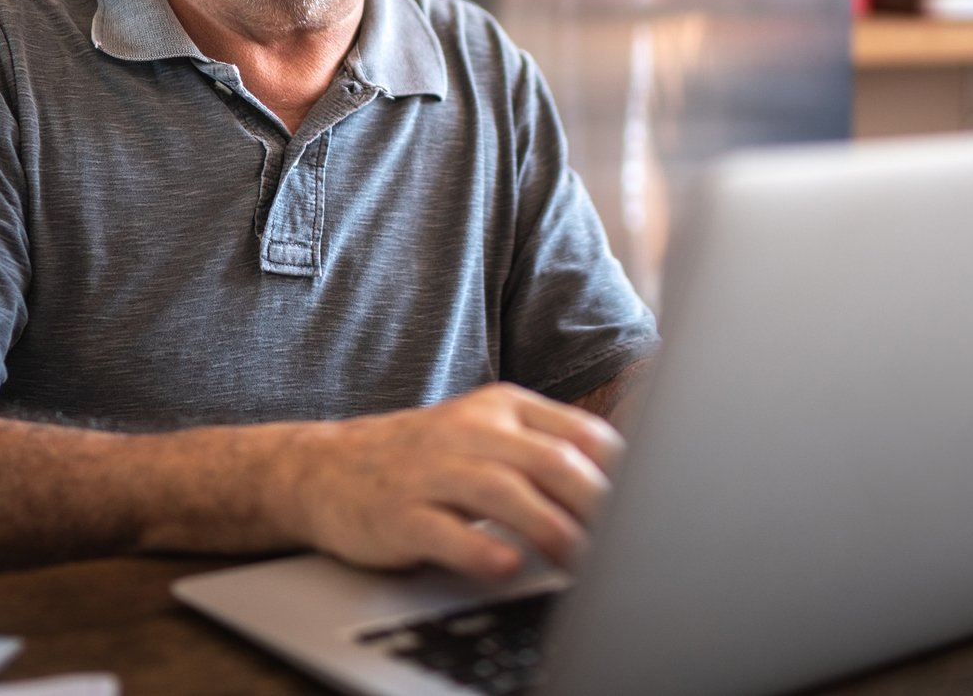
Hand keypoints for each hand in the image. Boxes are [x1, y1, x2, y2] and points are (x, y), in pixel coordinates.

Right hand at [280, 384, 623, 579]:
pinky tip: (508, 565)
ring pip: (503, 493)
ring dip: (550, 527)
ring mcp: (432, 471)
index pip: (578, 432)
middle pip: (549, 461)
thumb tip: (625, 484)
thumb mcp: (485, 435)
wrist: (324, 468)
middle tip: (626, 543)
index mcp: (501, 408)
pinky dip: (480, 549)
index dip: (619, 472)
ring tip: (581, 560)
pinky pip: (445, 531)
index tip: (648, 506)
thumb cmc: (423, 459)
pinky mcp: (399, 513)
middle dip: (595, 503)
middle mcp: (469, 431)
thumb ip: (544, 450)